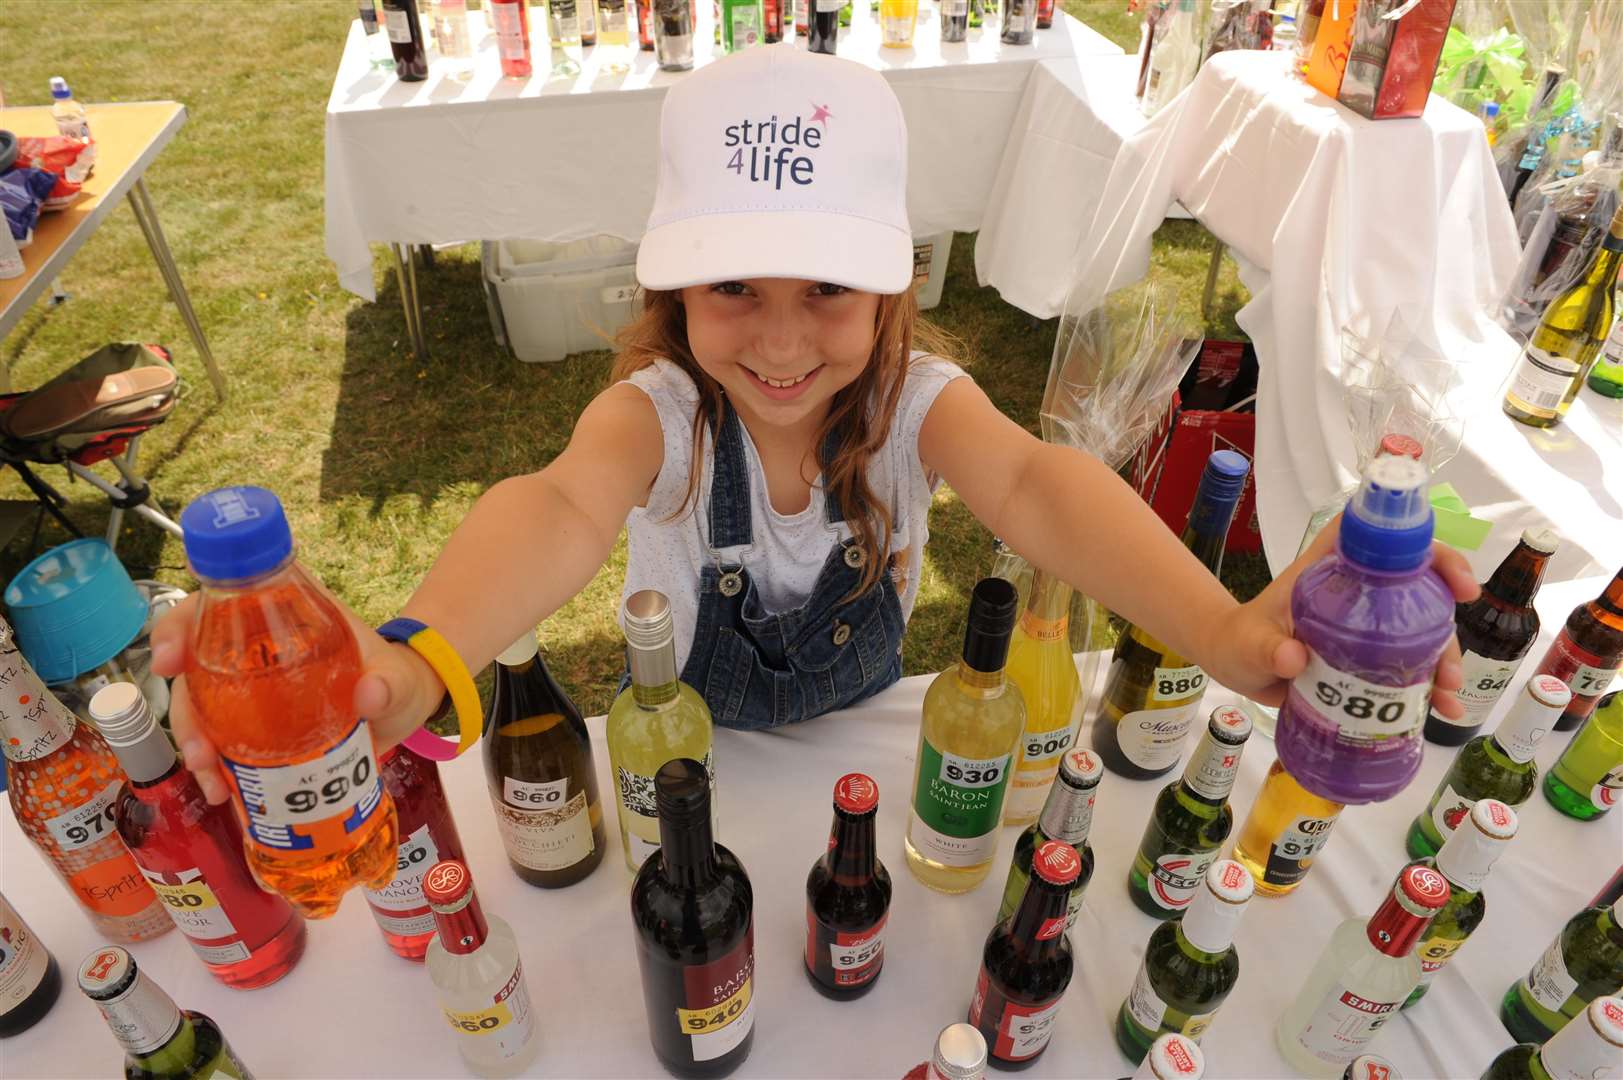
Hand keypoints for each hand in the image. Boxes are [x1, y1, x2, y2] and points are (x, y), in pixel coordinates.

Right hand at [149, 592, 445, 804]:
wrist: (401, 710)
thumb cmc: (397, 678)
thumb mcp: (398, 678)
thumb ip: (391, 684)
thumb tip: (372, 694)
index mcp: (285, 612)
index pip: (219, 602)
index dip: (180, 623)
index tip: (169, 658)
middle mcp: (258, 645)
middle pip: (198, 664)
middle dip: (186, 709)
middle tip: (201, 752)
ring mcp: (252, 685)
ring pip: (202, 706)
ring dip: (196, 743)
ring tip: (213, 782)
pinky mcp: (256, 721)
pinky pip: (221, 737)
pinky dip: (215, 765)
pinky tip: (222, 791)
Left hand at [1198, 524, 1479, 716]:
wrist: (1234, 667)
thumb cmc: (1238, 641)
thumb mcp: (1249, 645)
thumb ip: (1267, 649)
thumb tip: (1293, 658)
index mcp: (1327, 572)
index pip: (1375, 538)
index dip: (1416, 543)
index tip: (1447, 573)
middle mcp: (1355, 593)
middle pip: (1413, 584)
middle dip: (1443, 616)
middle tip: (1450, 658)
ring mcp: (1365, 625)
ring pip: (1418, 628)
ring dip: (1442, 657)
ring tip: (1446, 692)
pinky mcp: (1366, 656)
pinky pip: (1406, 665)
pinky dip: (1427, 686)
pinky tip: (1441, 709)